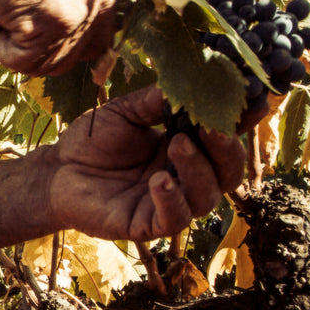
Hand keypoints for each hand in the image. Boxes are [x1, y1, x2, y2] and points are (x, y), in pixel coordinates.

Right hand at [0, 0, 118, 75]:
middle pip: (70, 58)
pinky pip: (19, 62)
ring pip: (43, 65)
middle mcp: (98, 5)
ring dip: (9, 43)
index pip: (96, 38)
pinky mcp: (53, 33)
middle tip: (4, 18)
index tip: (30, 34)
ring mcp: (78, 20)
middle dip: (36, 48)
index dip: (62, 42)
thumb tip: (50, 26)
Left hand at [46, 85, 245, 241]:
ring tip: (178, 144)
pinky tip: (159, 180)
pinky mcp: (147, 225)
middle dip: (227, 150)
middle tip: (212, 127)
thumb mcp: (125, 113)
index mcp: (186, 146)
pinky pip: (173, 219)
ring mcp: (169, 202)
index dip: (241, 122)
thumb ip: (154, 102)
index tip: (253, 100)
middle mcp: (185, 177)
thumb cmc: (93, 140)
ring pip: (206, 196)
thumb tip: (182, 84)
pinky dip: (171, 200)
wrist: (56, 170)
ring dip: (198, 170)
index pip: (223, 138)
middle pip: (227, 172)